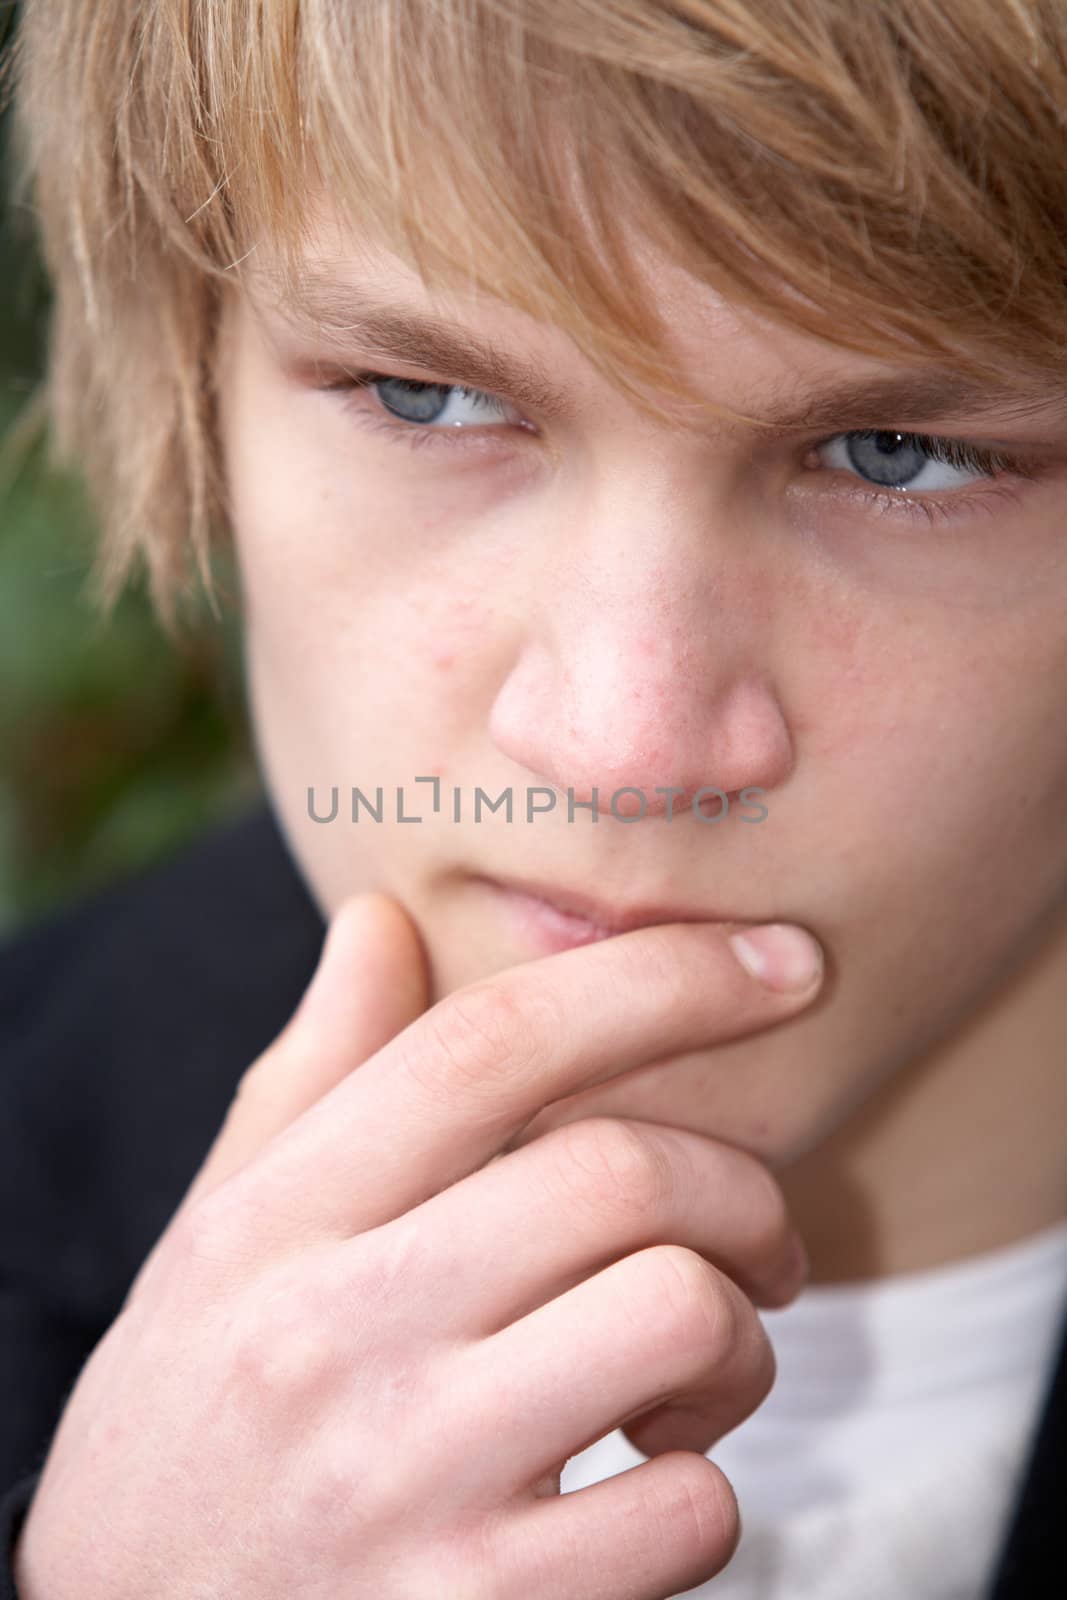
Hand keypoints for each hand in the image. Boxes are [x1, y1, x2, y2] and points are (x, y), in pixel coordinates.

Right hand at [14, 894, 822, 1599]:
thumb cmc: (189, 1421)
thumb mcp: (218, 1238)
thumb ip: (310, 1076)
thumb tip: (377, 921)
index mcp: (275, 1221)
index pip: (489, 1045)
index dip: (659, 978)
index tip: (778, 963)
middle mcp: (334, 1334)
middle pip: (618, 1173)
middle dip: (740, 1188)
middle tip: (754, 1235)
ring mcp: (405, 1482)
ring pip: (677, 1315)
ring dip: (738, 1337)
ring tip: (694, 1372)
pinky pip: (686, 1509)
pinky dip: (708, 1488)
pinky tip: (647, 1486)